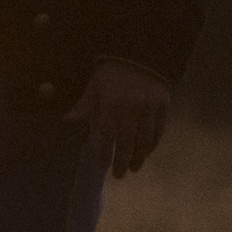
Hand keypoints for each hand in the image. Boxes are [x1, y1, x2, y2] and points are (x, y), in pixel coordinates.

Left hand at [67, 60, 169, 179]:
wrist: (141, 56)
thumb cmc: (112, 73)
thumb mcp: (94, 85)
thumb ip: (84, 105)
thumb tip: (67, 120)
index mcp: (111, 103)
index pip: (106, 135)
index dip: (104, 152)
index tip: (102, 167)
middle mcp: (132, 108)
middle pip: (127, 142)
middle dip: (122, 161)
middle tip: (119, 175)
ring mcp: (150, 108)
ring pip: (145, 139)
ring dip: (139, 157)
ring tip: (134, 169)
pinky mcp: (164, 106)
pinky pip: (159, 130)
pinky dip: (153, 144)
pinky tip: (147, 153)